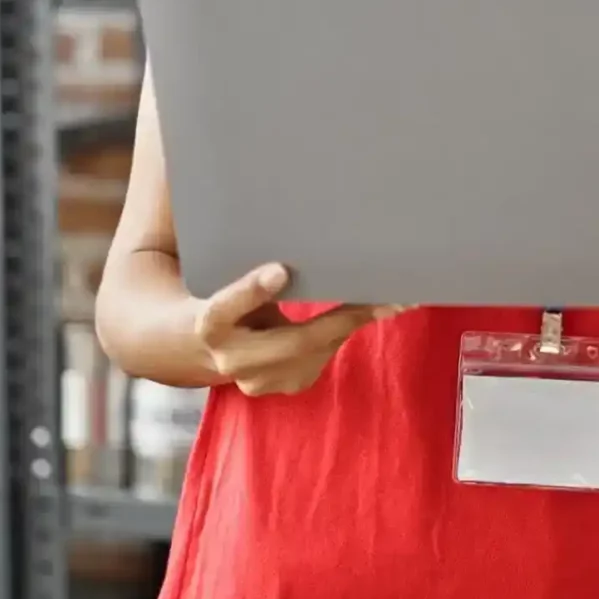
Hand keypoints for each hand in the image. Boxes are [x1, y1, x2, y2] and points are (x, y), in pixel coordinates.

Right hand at [192, 262, 395, 397]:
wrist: (208, 347)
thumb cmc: (224, 297)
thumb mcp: (224, 280)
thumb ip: (243, 263)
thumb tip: (255, 212)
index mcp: (209, 324)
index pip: (225, 308)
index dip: (252, 291)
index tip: (279, 270)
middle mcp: (231, 360)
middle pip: (293, 342)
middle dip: (341, 320)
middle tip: (381, 300)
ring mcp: (259, 381)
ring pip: (316, 352)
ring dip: (352, 325)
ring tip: (389, 302)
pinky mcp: (286, 386)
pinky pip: (323, 357)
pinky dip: (343, 333)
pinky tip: (364, 313)